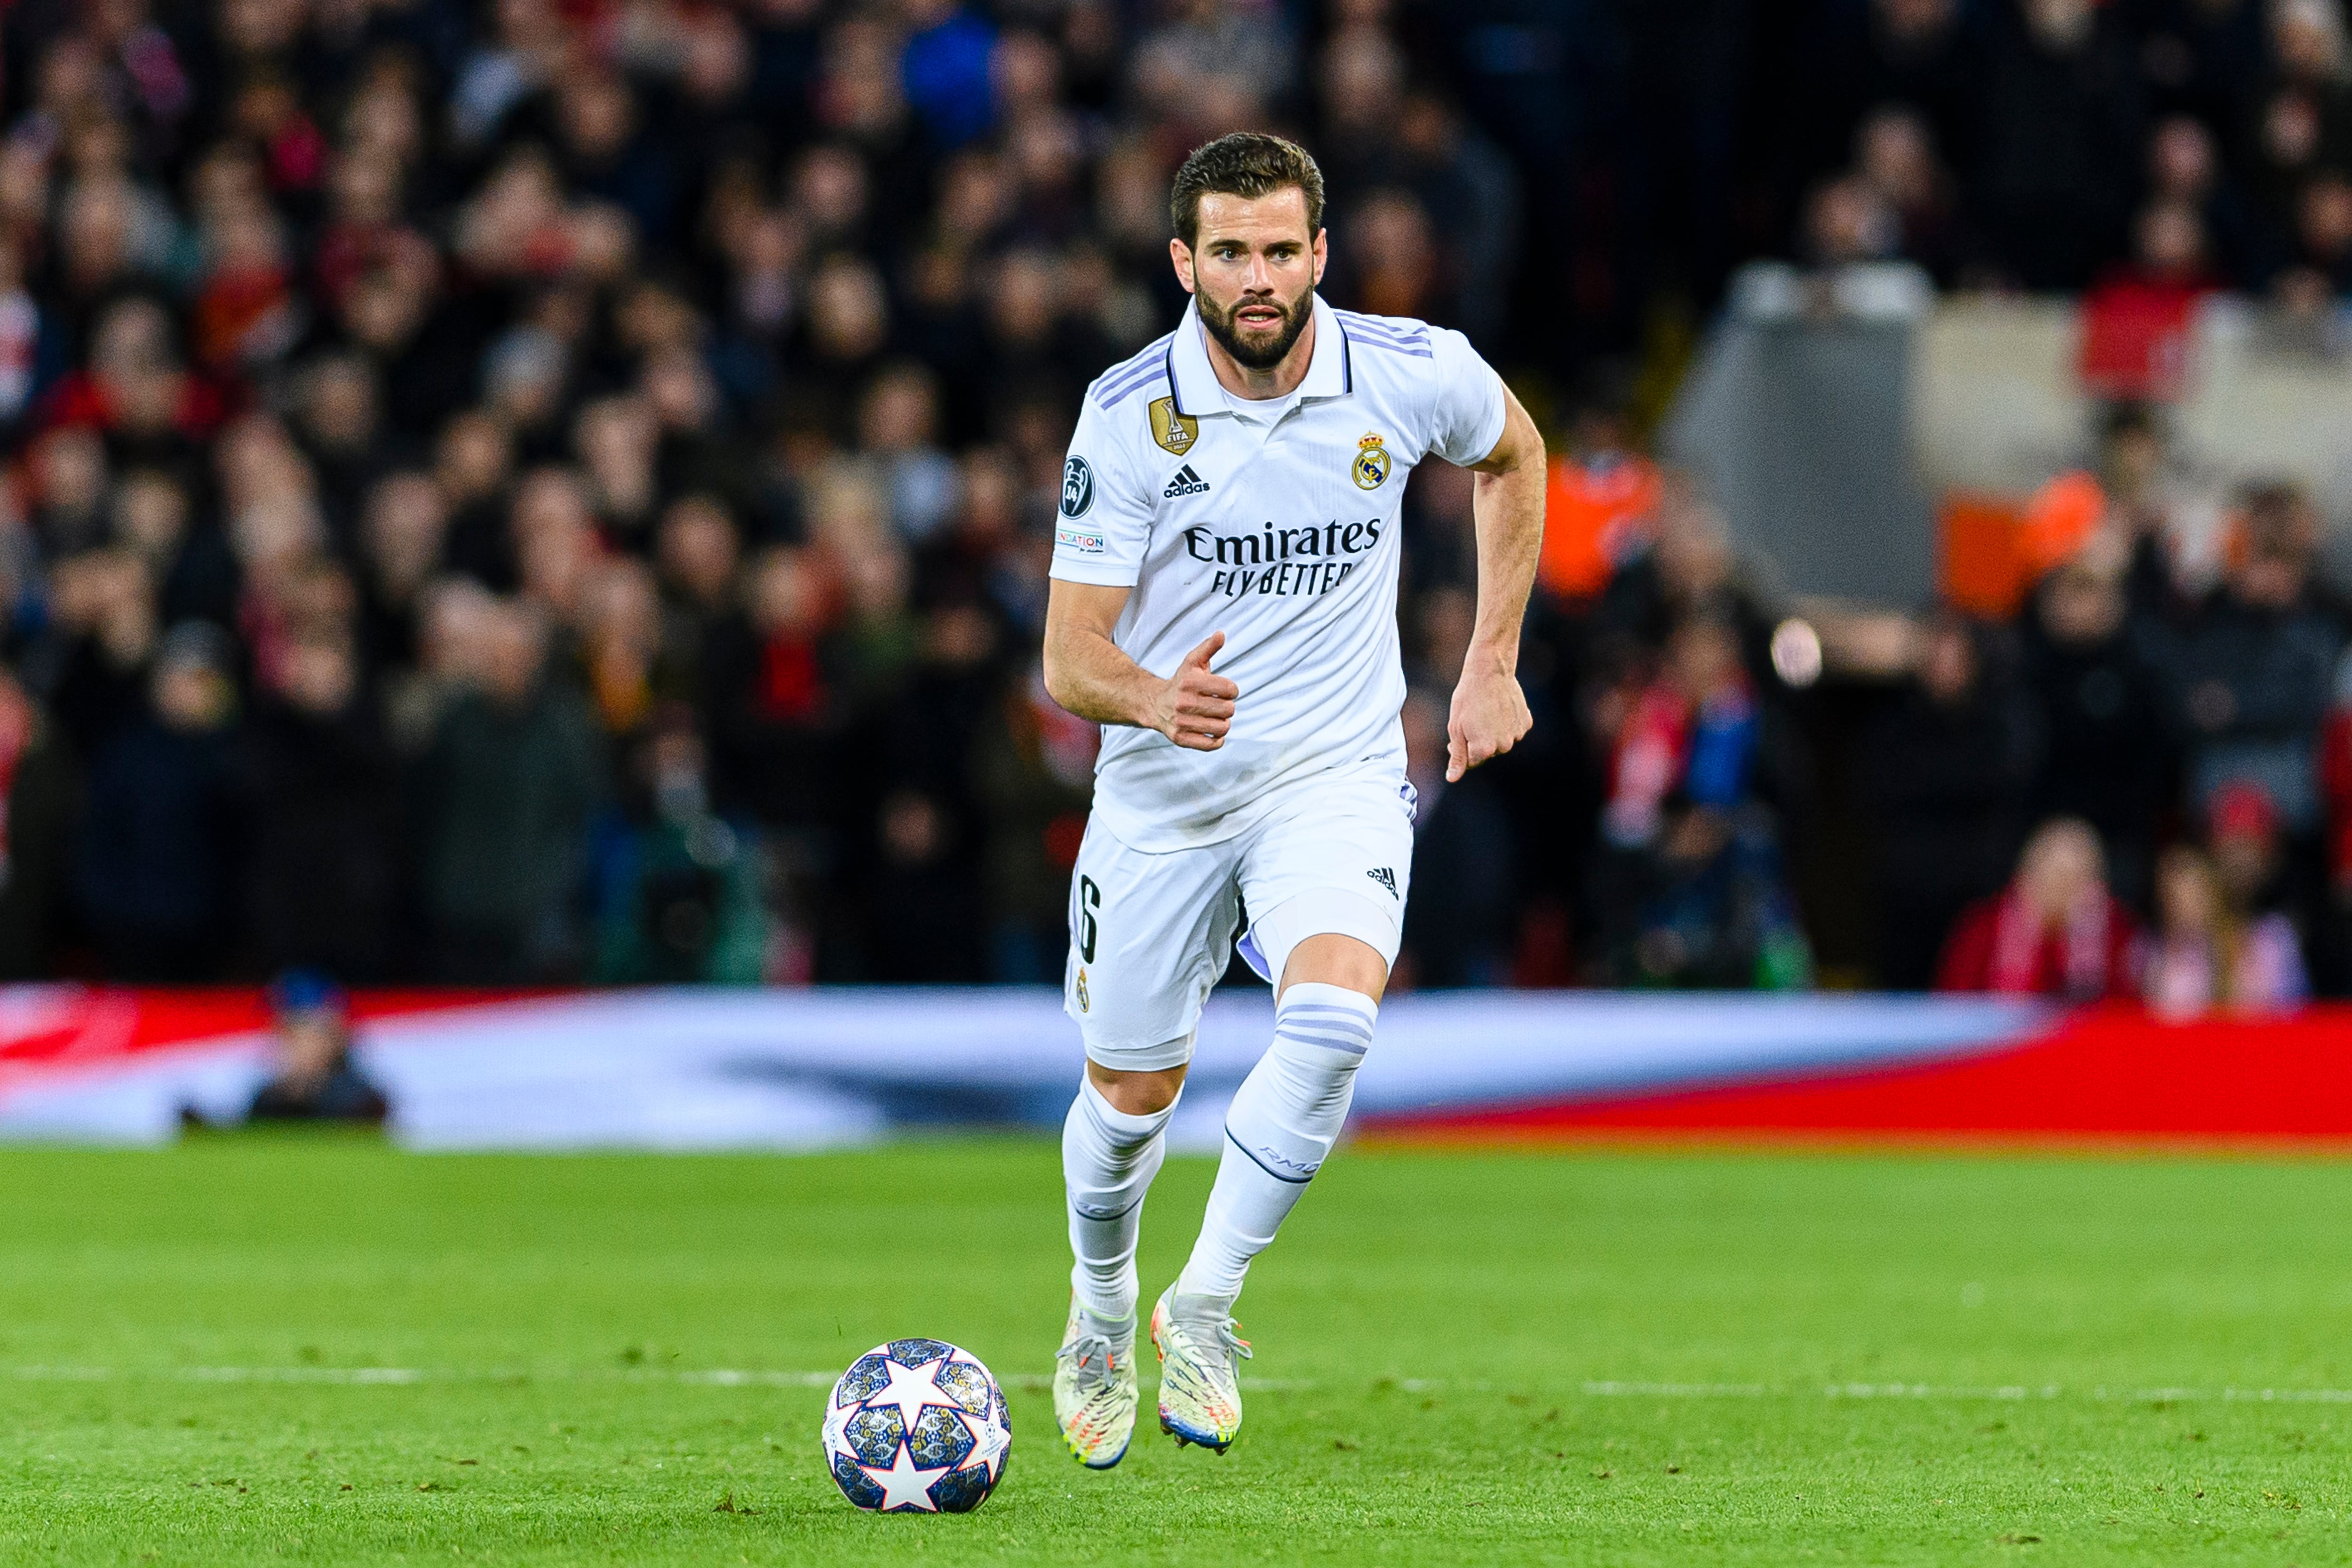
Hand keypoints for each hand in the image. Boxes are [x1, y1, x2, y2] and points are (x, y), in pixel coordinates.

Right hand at [1156, 632, 1238, 750]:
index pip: (1230, 689)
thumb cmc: (1181, 682)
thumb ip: (1209, 648)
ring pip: (1222, 728)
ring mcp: (1181, 722)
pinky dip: (1217, 740)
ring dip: (1223, 723)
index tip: (1224, 690)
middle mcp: (1185, 702)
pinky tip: (1213, 732)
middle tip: (1218, 705)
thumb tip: (1221, 634)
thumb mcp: (1193, 662)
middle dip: (1227, 707)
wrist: (1155, 704)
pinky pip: (1211, 745)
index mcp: (1191, 682)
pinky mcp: (1180, 738)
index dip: (1232, 690)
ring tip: (1215, 717)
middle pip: (1228, 709)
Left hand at [1447, 657, 1530, 781]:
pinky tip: (1498, 709)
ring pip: (1501, 741)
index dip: (1461, 748)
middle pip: (1487, 752)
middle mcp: (1503, 746)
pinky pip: (1513, 730)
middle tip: (1471, 719)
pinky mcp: (1526, 722)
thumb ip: (1457, 756)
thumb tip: (1452, 779)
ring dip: (1492, 732)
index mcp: (1483, 749)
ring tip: (1485, 712)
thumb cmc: (1468, 698)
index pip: (1471, 761)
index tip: (1459, 731)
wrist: (1490, 671)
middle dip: (1477, 740)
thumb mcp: (1456, 728)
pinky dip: (1506, 723)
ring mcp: (1517, 735)